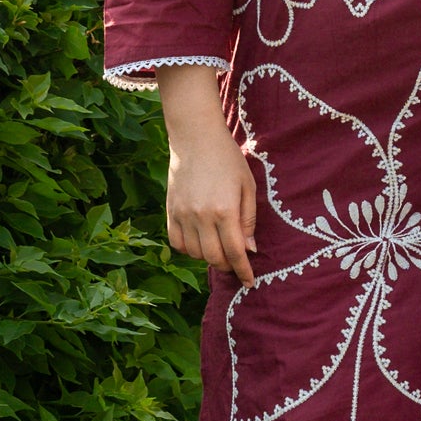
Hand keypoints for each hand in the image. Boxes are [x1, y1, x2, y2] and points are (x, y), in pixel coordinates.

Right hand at [156, 64, 258, 284]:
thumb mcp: (247, 186)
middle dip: (228, 266)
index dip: (243, 271)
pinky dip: (188, 249)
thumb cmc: (228, 160)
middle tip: (236, 263)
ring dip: (209, 257)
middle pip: (214, 257)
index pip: (235, 252)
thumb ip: (248, 220)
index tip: (250, 282)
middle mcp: (201, 217)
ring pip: (195, 254)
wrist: (196, 138)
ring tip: (219, 248)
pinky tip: (199, 242)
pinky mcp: (170, 211)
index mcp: (225, 210)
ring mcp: (183, 215)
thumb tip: (250, 249)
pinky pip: (176, 243)